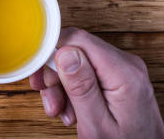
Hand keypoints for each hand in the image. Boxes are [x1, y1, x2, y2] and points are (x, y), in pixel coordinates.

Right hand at [30, 27, 163, 138]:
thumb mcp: (96, 124)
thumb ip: (81, 87)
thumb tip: (65, 52)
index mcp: (124, 73)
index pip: (78, 39)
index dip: (52, 50)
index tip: (38, 69)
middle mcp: (126, 65)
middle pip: (75, 50)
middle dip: (55, 74)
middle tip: (49, 99)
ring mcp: (123, 70)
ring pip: (77, 62)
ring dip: (62, 85)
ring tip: (61, 111)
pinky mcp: (118, 77)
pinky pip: (85, 72)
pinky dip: (73, 89)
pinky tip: (73, 109)